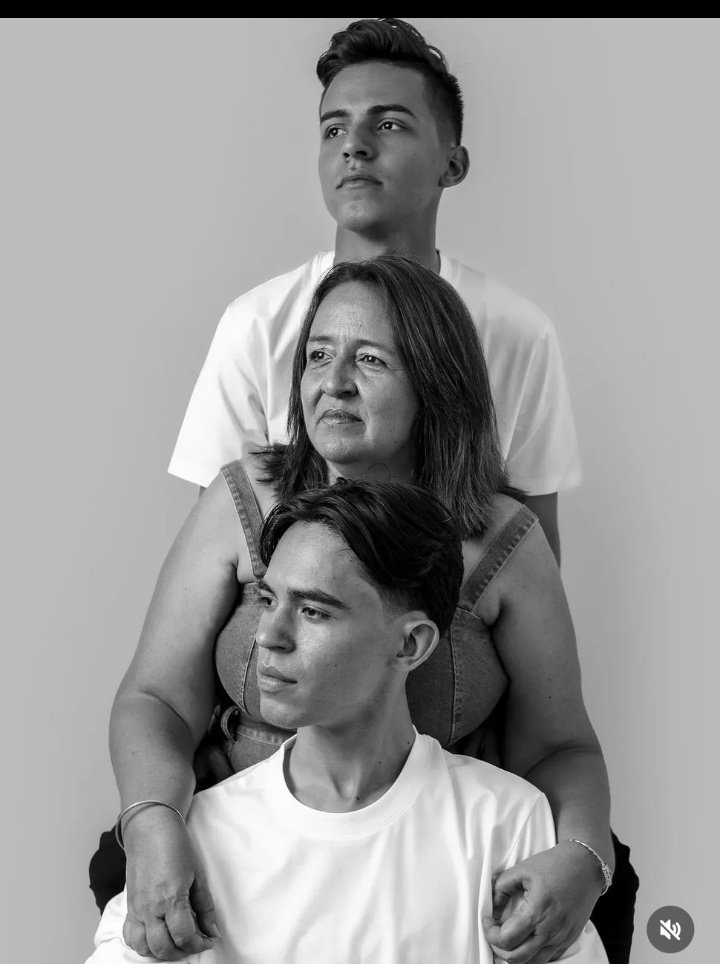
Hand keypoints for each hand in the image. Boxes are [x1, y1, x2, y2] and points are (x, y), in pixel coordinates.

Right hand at [122, 807, 218, 960]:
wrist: (151, 831)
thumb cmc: (176, 848)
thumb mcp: (198, 875)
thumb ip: (205, 907)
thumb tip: (212, 931)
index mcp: (170, 897)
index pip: (183, 936)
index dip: (198, 944)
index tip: (207, 940)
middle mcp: (150, 907)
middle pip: (163, 947)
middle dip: (182, 952)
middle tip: (194, 943)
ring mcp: (136, 909)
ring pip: (143, 947)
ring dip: (162, 952)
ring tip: (176, 943)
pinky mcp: (129, 907)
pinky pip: (130, 936)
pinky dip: (143, 945)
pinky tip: (157, 937)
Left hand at [482, 841, 603, 963]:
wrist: (585, 866)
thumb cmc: (554, 865)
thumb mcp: (522, 869)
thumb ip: (501, 887)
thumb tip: (491, 906)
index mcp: (536, 912)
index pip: (506, 939)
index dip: (490, 933)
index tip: (488, 921)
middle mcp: (549, 931)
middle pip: (517, 958)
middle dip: (500, 948)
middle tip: (496, 931)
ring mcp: (561, 938)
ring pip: (533, 963)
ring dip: (516, 954)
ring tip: (510, 937)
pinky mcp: (569, 940)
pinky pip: (548, 958)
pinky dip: (533, 954)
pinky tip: (528, 938)